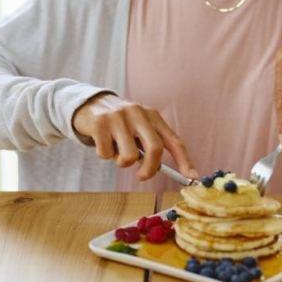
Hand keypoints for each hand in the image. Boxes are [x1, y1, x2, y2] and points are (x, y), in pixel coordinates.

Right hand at [72, 93, 197, 180]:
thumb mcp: (138, 127)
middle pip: (154, 149)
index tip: (192, 178)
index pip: (174, 140)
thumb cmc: (120, 123)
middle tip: (141, 176)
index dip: (185, 160)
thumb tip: (157, 169)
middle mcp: (138, 113)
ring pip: (128, 157)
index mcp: (152, 115)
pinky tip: (102, 142)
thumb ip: (148, 144)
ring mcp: (118, 117)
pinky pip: (106, 153)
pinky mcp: (100, 123)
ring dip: (121, 162)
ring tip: (116, 151)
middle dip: (149, 170)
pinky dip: (104, 155)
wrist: (90, 103)